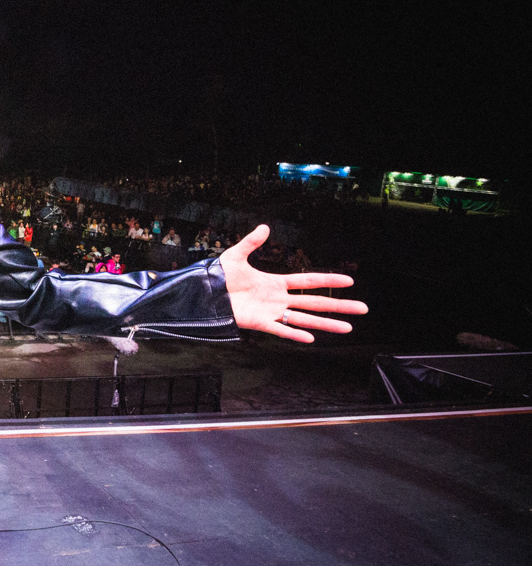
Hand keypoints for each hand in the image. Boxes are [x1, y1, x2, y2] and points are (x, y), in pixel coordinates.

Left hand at [218, 225, 367, 342]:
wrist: (202, 294)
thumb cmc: (218, 277)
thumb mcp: (235, 256)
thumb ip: (251, 243)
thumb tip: (264, 227)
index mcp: (275, 283)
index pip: (309, 281)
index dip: (329, 280)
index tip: (350, 281)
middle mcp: (278, 299)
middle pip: (315, 302)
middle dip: (339, 305)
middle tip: (362, 308)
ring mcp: (271, 312)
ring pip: (305, 319)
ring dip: (326, 323)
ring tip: (348, 328)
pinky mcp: (260, 324)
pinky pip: (281, 330)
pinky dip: (295, 333)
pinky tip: (312, 338)